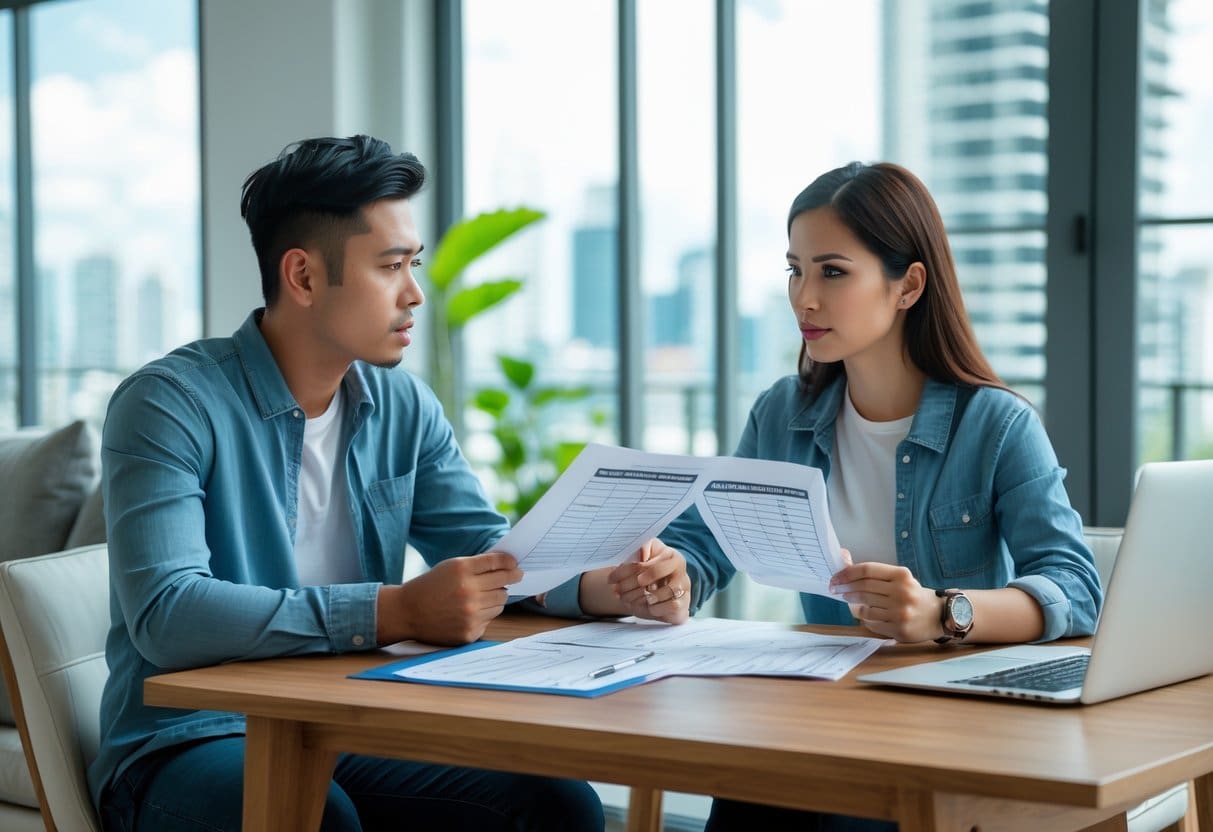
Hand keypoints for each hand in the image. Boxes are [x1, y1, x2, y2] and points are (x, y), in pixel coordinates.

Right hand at [380, 552, 522, 645]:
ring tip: (481, 596)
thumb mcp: (451, 567)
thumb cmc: (430, 586)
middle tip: (509, 578)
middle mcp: (468, 592)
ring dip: (496, 598)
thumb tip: (508, 565)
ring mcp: (470, 614)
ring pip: (501, 603)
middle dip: (506, 581)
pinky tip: (468, 611)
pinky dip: (484, 614)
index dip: (510, 563)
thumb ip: (478, 565)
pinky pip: (490, 619)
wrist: (407, 612)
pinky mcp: (470, 631)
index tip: (514, 564)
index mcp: (462, 570)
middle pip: (504, 584)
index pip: (498, 563)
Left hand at [606, 538, 690, 624]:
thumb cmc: (656, 572)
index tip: (611, 579)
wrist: (670, 594)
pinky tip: (644, 606)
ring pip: (660, 593)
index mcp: (671, 556)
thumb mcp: (648, 557)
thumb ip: (641, 550)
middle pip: (650, 576)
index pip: (644, 563)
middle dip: (628, 585)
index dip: (624, 572)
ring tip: (627, 599)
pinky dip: (652, 608)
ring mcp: (684, 588)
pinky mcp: (683, 605)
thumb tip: (639, 552)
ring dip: (639, 598)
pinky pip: (667, 607)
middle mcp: (680, 570)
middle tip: (616, 591)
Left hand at [828, 559, 940, 642]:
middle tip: (837, 589)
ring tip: (851, 601)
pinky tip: (864, 615)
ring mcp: (900, 612)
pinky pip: (872, 623)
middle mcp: (902, 592)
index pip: (867, 570)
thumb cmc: (914, 595)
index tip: (835, 578)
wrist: (939, 615)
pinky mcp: (899, 628)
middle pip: (863, 588)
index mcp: (901, 575)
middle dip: (846, 589)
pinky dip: (864, 618)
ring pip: (865, 607)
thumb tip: (845, 565)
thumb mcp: (900, 578)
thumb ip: (876, 574)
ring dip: (853, 604)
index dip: (847, 573)